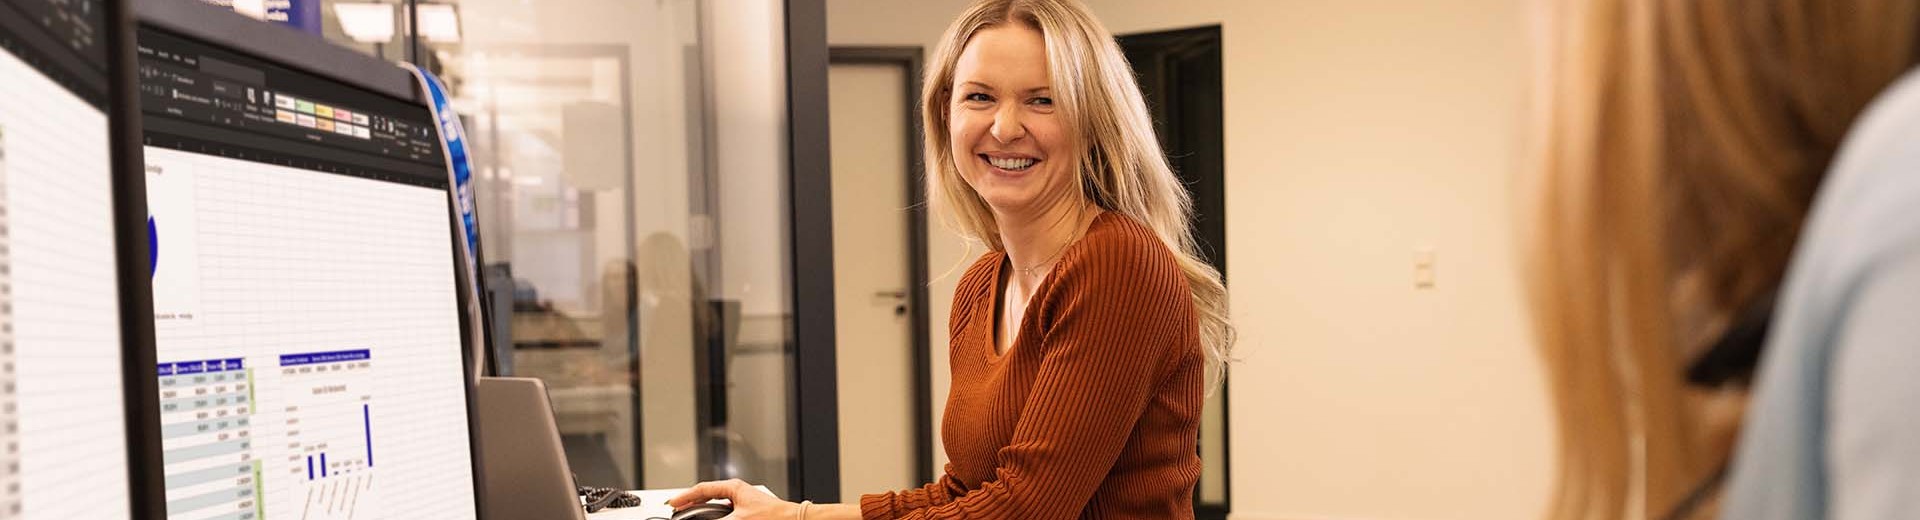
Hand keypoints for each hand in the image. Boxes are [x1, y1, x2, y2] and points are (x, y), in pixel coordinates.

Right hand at [668, 479, 800, 519]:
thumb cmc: (773, 515)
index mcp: (733, 487)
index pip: (702, 489)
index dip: (685, 497)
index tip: (673, 503)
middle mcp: (736, 491)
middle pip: (706, 494)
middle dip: (691, 502)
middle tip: (677, 509)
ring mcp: (741, 500)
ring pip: (714, 502)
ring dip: (701, 508)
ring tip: (689, 513)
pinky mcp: (745, 510)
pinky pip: (723, 509)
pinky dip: (713, 512)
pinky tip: (709, 518)